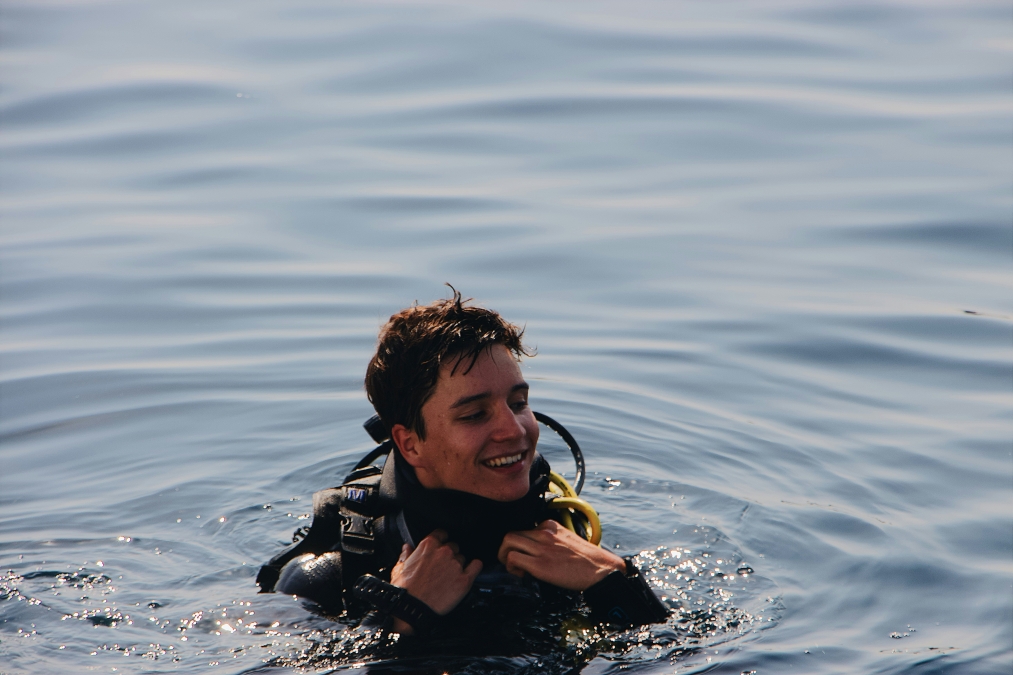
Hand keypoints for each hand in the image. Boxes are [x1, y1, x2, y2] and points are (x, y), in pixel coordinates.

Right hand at [388, 529, 481, 633]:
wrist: (411, 608)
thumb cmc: (404, 590)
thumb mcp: (399, 568)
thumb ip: (406, 555)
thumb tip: (407, 548)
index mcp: (429, 545)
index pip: (442, 533)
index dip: (441, 540)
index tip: (440, 546)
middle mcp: (444, 552)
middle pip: (453, 546)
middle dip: (449, 555)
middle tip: (442, 567)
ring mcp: (455, 565)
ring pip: (462, 558)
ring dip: (458, 565)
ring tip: (449, 576)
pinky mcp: (464, 579)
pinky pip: (477, 566)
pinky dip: (475, 567)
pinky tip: (471, 570)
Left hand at [498, 519, 625, 590]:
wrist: (601, 570)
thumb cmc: (587, 560)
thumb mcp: (568, 540)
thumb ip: (552, 540)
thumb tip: (539, 550)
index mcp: (550, 526)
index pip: (524, 529)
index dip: (520, 543)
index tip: (525, 555)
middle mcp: (544, 533)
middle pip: (511, 533)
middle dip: (505, 548)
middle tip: (511, 561)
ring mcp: (541, 548)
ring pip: (508, 542)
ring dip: (504, 556)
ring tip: (514, 568)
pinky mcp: (540, 564)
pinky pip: (513, 558)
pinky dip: (511, 566)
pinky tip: (522, 574)